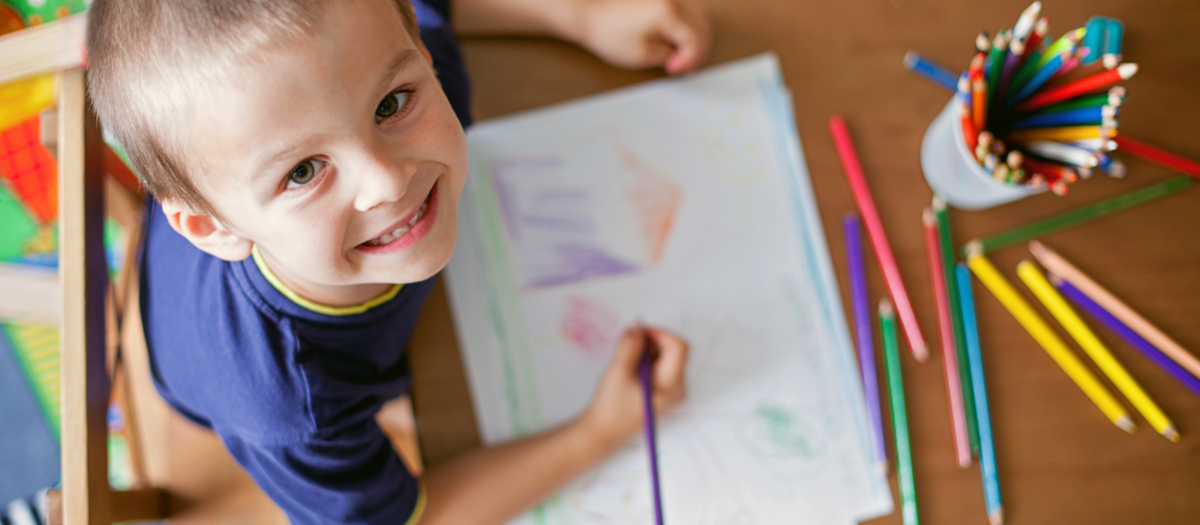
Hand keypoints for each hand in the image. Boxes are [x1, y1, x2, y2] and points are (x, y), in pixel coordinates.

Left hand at [571, 0, 710, 73]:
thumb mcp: (642, 55)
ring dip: (696, 38)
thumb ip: (670, 56)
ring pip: (700, 17)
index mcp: (668, 13)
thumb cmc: (609, 34)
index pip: (696, 40)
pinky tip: (679, 40)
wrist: (588, 15)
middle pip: (703, 28)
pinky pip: (689, 9)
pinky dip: (690, 26)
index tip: (675, 70)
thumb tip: (682, 57)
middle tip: (680, 67)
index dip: (690, 60)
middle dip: (696, 51)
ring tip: (680, 56)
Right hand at [579, 325, 688, 448]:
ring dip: (645, 352)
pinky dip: (643, 362)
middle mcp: (676, 388)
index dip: (659, 333)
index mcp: (672, 384)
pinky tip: (627, 373)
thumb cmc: (611, 408)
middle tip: (627, 349)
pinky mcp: (660, 392)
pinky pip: (657, 367)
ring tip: (625, 365)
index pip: (678, 346)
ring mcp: (669, 391)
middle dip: (650, 343)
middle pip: (672, 350)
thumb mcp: (619, 371)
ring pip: (664, 357)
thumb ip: (630, 346)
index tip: (638, 333)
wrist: (603, 433)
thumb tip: (637, 329)